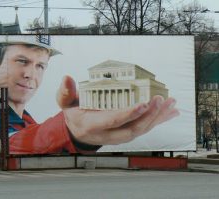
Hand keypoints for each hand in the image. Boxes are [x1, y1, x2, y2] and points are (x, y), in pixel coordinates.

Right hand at [56, 75, 179, 145]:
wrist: (78, 131)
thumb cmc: (74, 114)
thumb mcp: (65, 103)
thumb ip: (65, 91)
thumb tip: (67, 78)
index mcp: (92, 125)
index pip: (113, 121)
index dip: (129, 114)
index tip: (143, 104)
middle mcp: (108, 134)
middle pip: (132, 129)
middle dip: (149, 116)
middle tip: (160, 99)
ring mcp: (119, 136)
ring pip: (141, 130)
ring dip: (157, 118)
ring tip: (170, 104)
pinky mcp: (126, 134)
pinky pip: (144, 129)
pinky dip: (158, 121)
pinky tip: (170, 112)